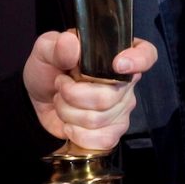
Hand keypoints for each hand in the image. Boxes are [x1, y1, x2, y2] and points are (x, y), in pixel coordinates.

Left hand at [23, 30, 157, 150]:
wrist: (38, 100)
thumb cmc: (48, 69)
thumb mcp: (45, 50)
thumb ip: (57, 46)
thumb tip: (71, 44)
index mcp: (115, 53)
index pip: (146, 54)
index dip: (138, 60)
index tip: (117, 64)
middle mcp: (125, 81)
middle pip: (109, 96)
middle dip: (73, 94)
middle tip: (60, 84)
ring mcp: (122, 108)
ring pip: (98, 119)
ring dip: (68, 112)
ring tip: (61, 101)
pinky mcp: (114, 131)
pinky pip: (102, 139)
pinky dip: (77, 134)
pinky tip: (69, 124)